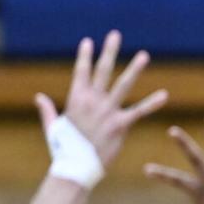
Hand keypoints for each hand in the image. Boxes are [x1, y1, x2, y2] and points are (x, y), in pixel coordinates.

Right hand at [34, 31, 168, 166]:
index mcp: (76, 100)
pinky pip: (139, 112)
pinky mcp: (120, 125)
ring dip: (135, 69)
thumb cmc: (63, 151)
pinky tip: (164, 94)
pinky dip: (152, 103)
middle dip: (109, 51)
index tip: (88, 41)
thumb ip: (47, 110)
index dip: (85, 56)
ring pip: (123, 85)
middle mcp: (92, 101)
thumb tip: (38, 97)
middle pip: (103, 70)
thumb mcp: (52, 127)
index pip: (81, 72)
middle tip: (115, 34)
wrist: (75, 169)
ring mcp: (107, 112)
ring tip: (144, 55)